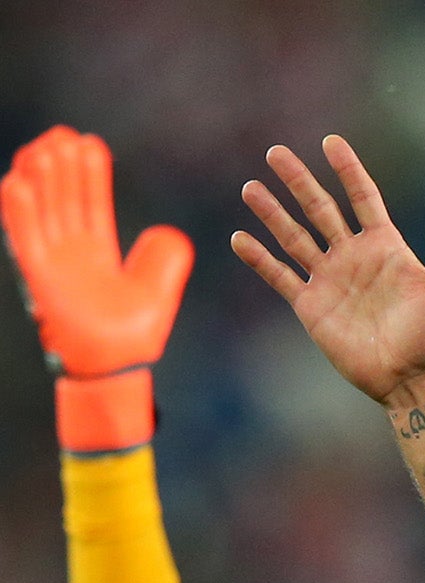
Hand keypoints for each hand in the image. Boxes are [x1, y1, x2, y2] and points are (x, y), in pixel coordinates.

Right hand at [2, 125, 190, 377]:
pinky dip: (19, 213)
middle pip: (63, 198)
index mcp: (97, 250)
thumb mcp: (159, 292)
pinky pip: (24, 240)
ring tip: (45, 148)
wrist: (116, 367)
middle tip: (63, 134)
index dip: (89, 174)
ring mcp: (52, 262)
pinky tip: (18, 183)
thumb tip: (168, 232)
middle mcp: (70, 251)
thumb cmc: (134, 335)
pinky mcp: (39, 278)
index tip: (90, 144)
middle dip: (63, 167)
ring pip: (41, 211)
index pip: (91, 202)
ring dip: (40, 179)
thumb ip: (165, 261)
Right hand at [232, 136, 424, 405]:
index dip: (348, 170)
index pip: (363, 197)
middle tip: (276, 153)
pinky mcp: (311, 306)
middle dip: (299, 181)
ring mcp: (330, 279)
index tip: (331, 142)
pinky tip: (240, 238)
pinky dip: (259, 259)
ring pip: (294, 236)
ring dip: (272, 213)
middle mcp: (354, 257)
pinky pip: (280, 276)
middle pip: (320, 209)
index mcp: (385, 246)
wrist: (409, 378)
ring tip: (251, 188)